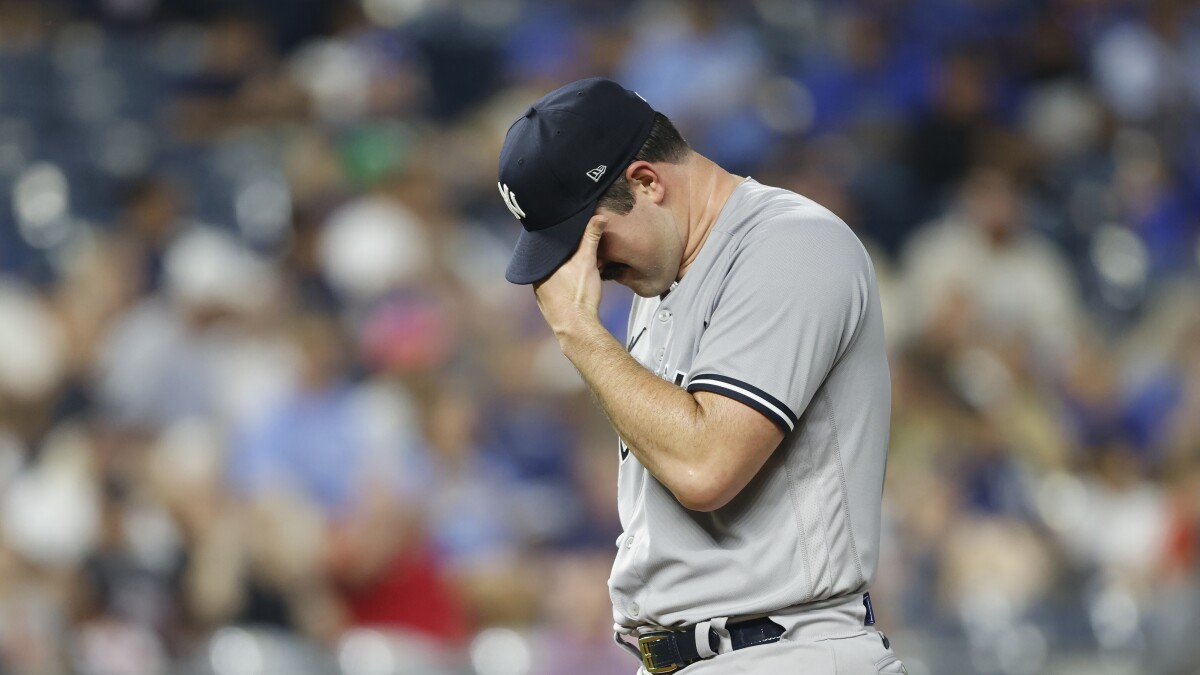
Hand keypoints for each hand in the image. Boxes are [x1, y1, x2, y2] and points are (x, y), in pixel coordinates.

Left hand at [532, 217, 605, 338]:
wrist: (576, 328)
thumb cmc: (579, 294)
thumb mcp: (588, 261)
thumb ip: (591, 237)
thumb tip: (599, 217)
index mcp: (540, 262)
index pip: (548, 243)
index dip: (559, 236)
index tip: (569, 230)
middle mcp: (535, 275)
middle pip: (550, 258)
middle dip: (563, 252)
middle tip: (577, 248)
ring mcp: (539, 290)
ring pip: (551, 272)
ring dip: (562, 268)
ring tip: (577, 264)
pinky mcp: (546, 302)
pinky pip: (553, 285)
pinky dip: (562, 281)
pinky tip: (573, 283)